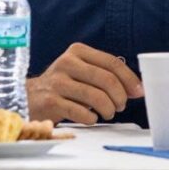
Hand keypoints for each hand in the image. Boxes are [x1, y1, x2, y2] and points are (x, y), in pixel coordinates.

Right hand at [26, 42, 143, 124]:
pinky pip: (81, 112)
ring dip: (108, 109)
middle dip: (120, 96)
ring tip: (108, 113)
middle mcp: (67, 63)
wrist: (30, 96)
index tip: (138, 92)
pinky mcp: (50, 101)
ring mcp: (57, 82)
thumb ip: (106, 76)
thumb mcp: (82, 71)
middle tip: (120, 106)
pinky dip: (91, 118)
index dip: (129, 79)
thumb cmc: (63, 84)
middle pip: (106, 79)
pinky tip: (91, 118)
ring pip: (95, 97)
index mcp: (78, 51)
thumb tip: (136, 89)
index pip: (111, 62)